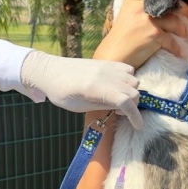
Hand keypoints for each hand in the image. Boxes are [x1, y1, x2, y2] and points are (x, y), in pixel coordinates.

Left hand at [21, 51, 142, 127]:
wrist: (49, 71)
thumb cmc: (59, 92)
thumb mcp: (78, 106)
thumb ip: (102, 106)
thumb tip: (121, 108)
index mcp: (95, 88)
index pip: (125, 101)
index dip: (135, 116)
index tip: (138, 126)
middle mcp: (105, 75)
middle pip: (133, 91)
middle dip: (132, 106)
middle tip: (118, 112)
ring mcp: (107, 66)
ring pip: (133, 80)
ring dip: (130, 93)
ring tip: (117, 99)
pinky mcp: (106, 62)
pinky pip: (128, 70)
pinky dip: (128, 80)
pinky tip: (117, 87)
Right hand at [94, 0, 187, 68]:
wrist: (113, 57)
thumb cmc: (118, 42)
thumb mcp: (124, 21)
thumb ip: (135, 13)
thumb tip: (151, 12)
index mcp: (131, 4)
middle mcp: (140, 9)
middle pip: (169, 5)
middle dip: (184, 11)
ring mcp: (148, 21)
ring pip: (175, 22)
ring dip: (183, 31)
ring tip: (186, 37)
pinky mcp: (154, 35)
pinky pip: (172, 40)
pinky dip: (177, 48)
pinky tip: (180, 52)